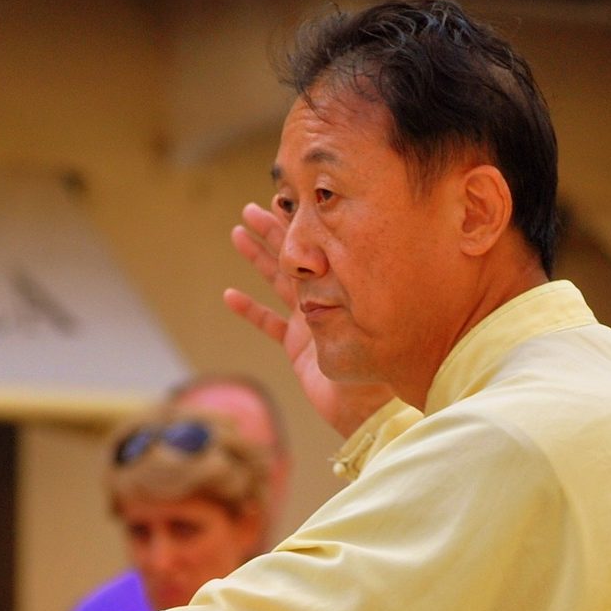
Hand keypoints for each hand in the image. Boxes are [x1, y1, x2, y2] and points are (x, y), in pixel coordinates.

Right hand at [228, 201, 395, 437]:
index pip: (318, 248)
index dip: (300, 225)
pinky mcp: (298, 348)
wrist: (367, 411)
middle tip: (252, 208)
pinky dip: (250, 310)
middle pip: (294, 257)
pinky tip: (230, 295)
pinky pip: (269, 324)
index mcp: (343, 288)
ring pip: (278, 282)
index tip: (285, 199)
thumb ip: (360, 296)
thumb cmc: (379, 368)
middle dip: (272, 231)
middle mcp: (327, 299)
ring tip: (239, 233)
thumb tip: (358, 254)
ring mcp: (311, 322)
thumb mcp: (373, 327)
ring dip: (257, 258)